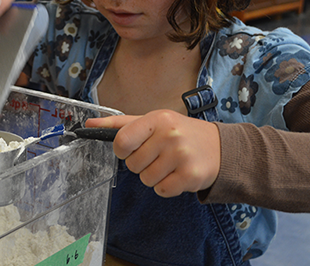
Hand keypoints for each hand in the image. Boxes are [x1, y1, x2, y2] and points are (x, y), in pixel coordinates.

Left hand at [86, 111, 220, 196]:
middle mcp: (169, 135)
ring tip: (170, 164)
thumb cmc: (180, 133)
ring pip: (146, 179)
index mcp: (157, 119)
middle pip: (132, 164)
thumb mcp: (152, 121)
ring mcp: (181, 156)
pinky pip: (161, 190)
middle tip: (159, 155)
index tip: (132, 149)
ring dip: (155, 176)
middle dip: (142, 164)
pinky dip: (166, 187)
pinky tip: (178, 174)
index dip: (122, 150)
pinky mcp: (190, 176)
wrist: (221, 148)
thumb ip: (119, 124)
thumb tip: (88, 126)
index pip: (121, 140)